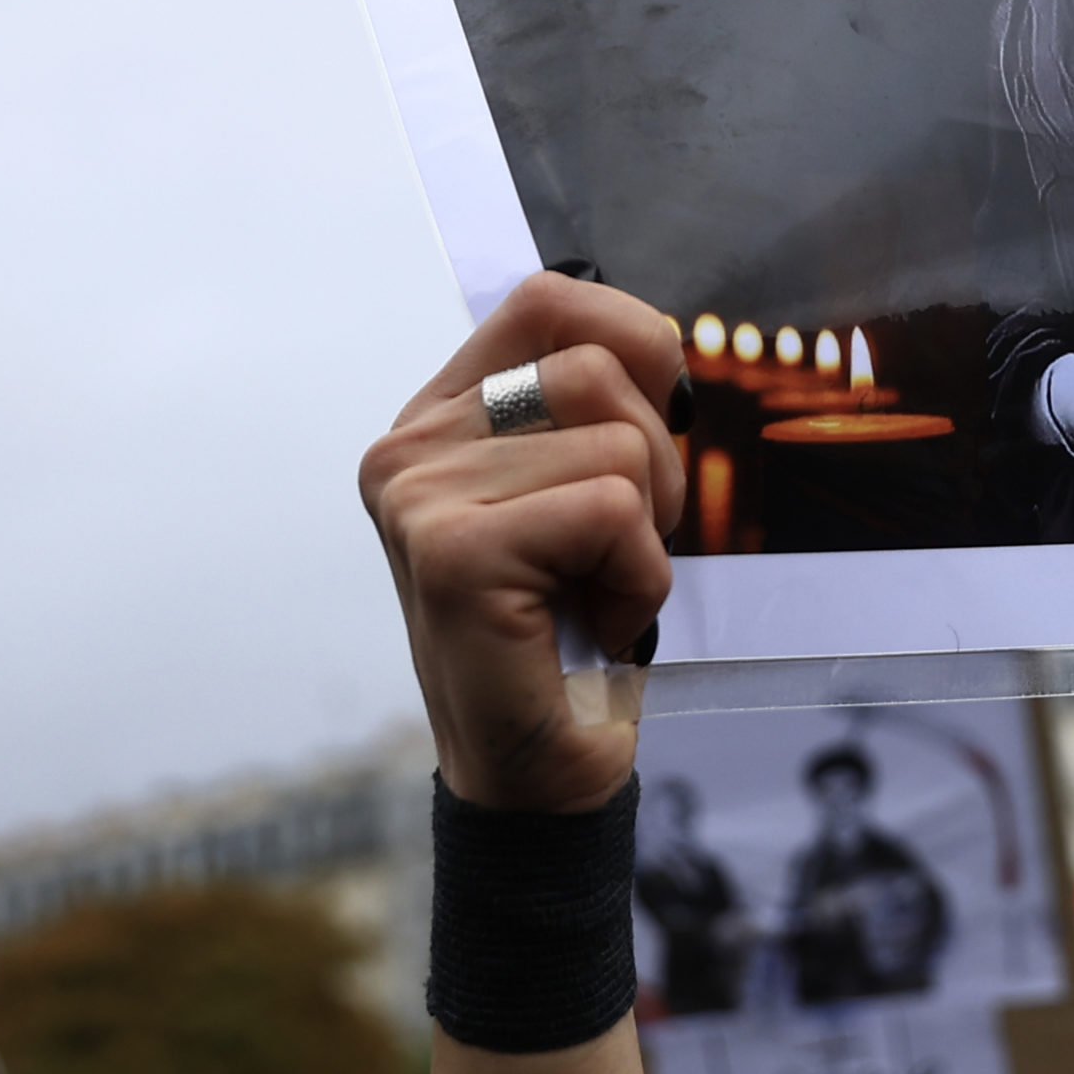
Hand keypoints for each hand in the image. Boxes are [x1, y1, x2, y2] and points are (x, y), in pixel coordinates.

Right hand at [359, 271, 685, 814]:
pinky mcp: (452, 552)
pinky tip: (593, 627)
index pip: (548, 298)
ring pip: (617, 443)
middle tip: (618, 548)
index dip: (634, 339)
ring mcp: (420, 498)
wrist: (542, 774)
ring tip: (596, 592)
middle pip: (596, 366)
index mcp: (440, 418)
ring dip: (647, 534)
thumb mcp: (586, 492)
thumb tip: (663, 337)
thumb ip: (597, 407)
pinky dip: (637, 579)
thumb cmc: (574, 630)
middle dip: (656, 460)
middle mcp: (409, 447)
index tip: (659, 417)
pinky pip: (612, 511)